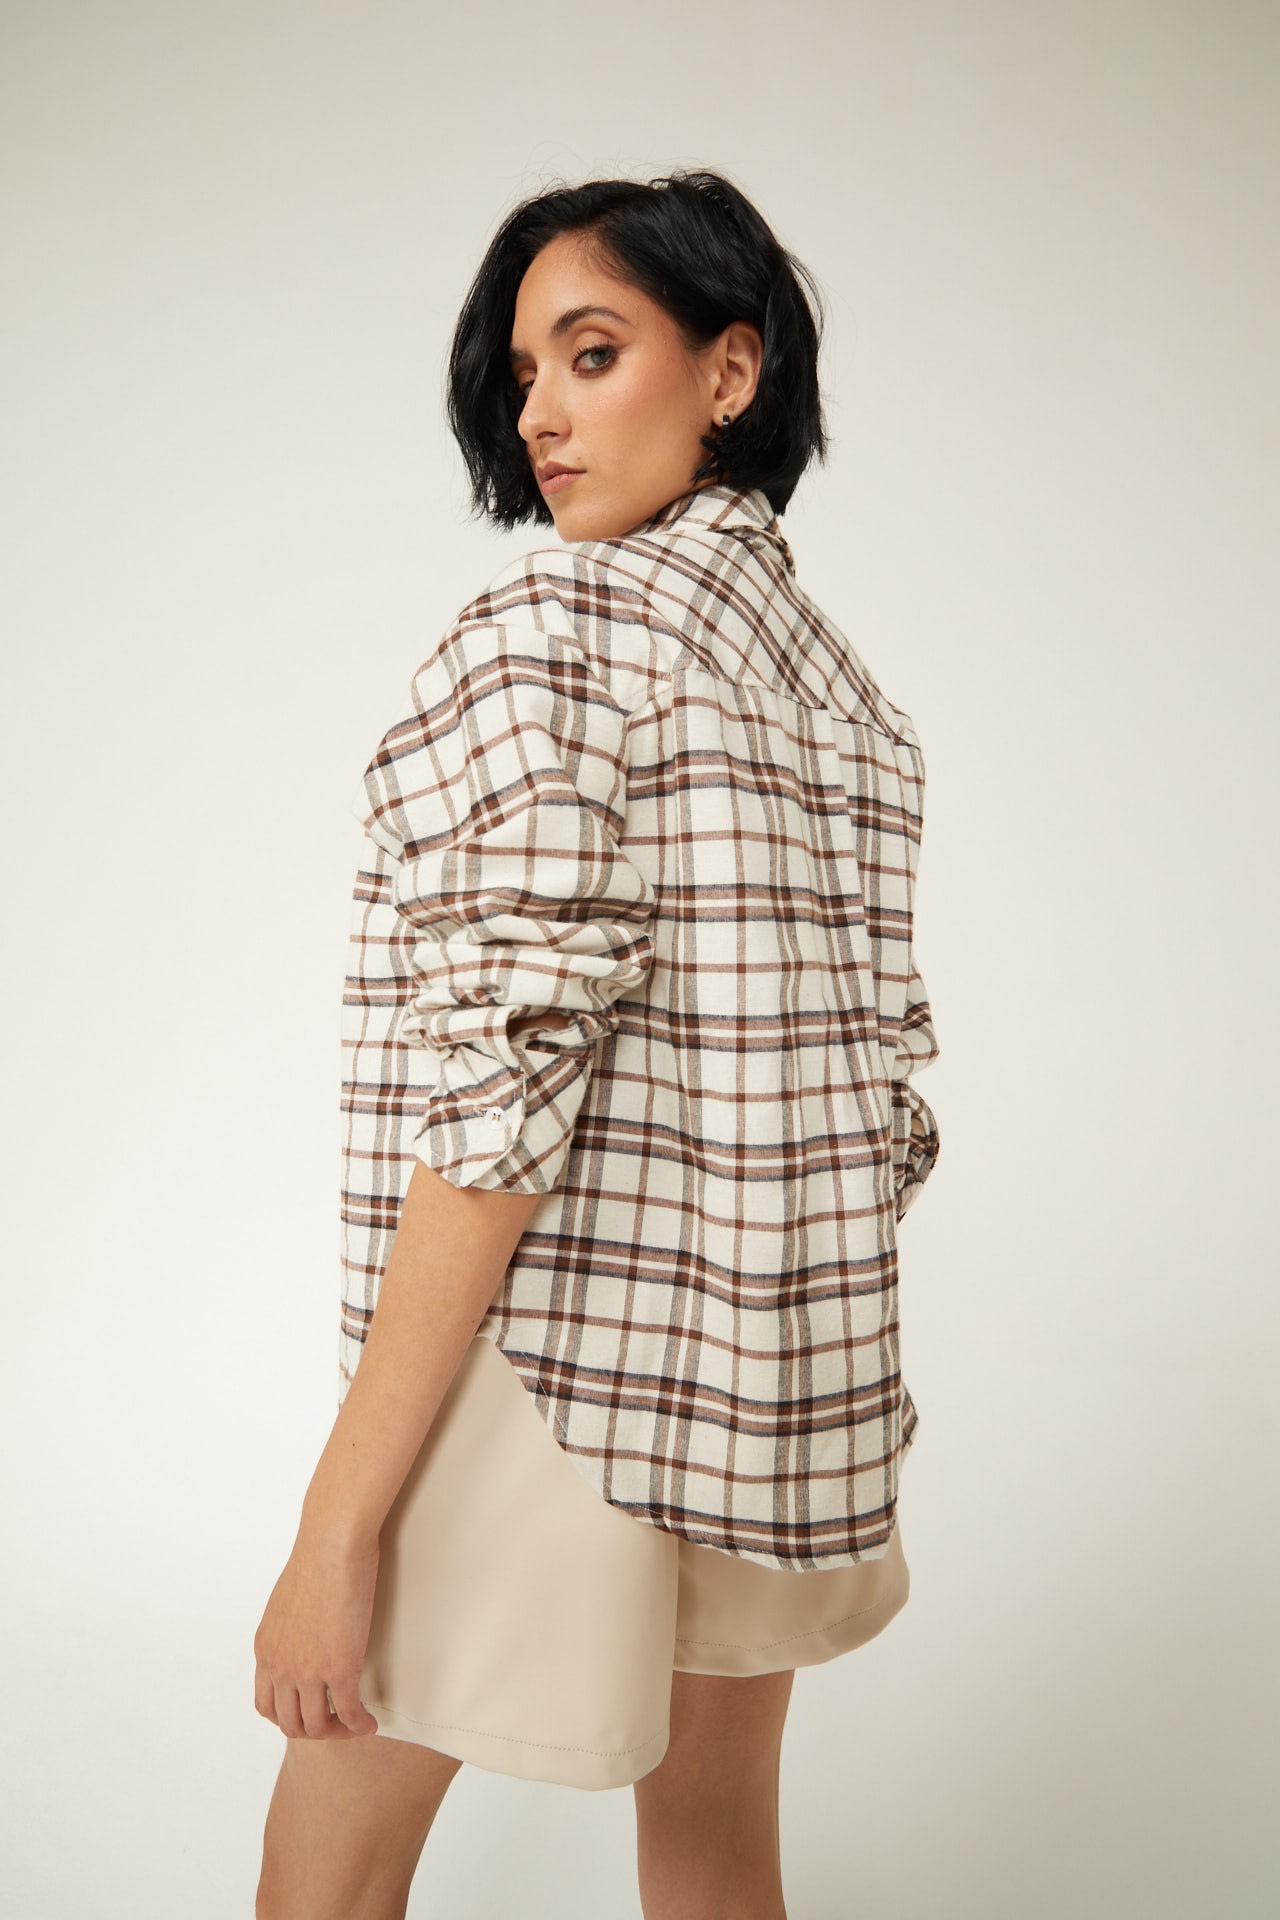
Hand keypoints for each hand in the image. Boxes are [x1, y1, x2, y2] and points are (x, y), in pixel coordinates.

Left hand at [253, 1527, 381, 1738]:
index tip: (309, 1712)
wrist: (332, 1545)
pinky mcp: (340, 1668)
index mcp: (266, 1649)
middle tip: (335, 1723)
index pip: (266, 1704)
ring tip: (355, 1724)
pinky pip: (349, 1713)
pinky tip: (370, 1722)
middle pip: (288, 1724)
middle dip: (313, 1731)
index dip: (287, 1717)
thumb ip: (290, 1625)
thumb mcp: (286, 1600)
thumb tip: (305, 1629)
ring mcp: (308, 1671)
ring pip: (317, 1726)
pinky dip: (359, 1724)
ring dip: (337, 1732)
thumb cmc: (316, 1557)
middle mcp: (280, 1666)